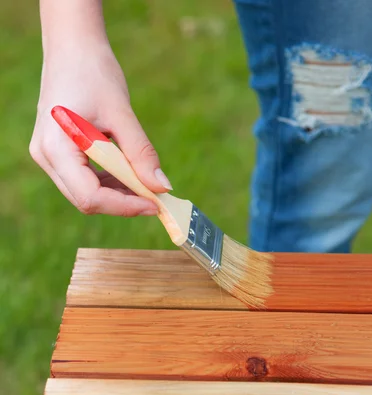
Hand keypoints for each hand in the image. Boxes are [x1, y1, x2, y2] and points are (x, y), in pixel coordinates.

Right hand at [30, 42, 171, 216]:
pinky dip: (109, 183)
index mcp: (56, 147)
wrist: (72, 47)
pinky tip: (130, 175)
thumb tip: (162, 187)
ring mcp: (48, 157)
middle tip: (156, 198)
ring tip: (146, 184)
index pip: (90, 196)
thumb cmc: (94, 72)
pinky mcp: (56, 154)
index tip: (155, 203)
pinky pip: (83, 181)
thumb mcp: (122, 114)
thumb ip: (141, 153)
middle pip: (86, 200)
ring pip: (85, 194)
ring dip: (118, 195)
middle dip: (123, 203)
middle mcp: (45, 156)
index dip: (124, 206)